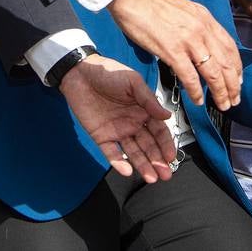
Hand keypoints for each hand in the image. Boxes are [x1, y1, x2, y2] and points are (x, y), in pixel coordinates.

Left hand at [58, 54, 176, 183]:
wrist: (80, 73)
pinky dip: (119, 163)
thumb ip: (149, 100)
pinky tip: (127, 171)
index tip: (171, 157)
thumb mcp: (133, 82)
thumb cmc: (110, 73)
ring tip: (151, 178)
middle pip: (149, 146)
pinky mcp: (102, 137)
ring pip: (133, 152)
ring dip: (143, 165)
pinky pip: (112, 153)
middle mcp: (133, 124)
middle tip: (165, 175)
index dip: (166, 144)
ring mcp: (118, 132)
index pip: (159, 131)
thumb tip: (167, 116)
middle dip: (158, 161)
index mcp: (144, 110)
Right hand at [108, 0, 242, 109]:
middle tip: (234, 99)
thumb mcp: (184, 10)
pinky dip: (196, 91)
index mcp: (205, 18)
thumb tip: (202, 43)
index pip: (230, 47)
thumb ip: (196, 26)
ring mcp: (188, 40)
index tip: (238, 80)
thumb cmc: (151, 3)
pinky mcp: (172, 50)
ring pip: (213, 72)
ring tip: (222, 104)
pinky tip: (197, 100)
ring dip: (220, 92)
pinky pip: (190, 76)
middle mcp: (201, 29)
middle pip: (226, 62)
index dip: (237, 67)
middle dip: (233, 85)